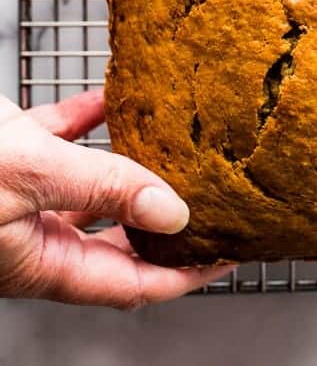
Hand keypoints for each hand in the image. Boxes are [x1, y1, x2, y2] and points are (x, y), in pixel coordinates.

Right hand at [0, 90, 231, 307]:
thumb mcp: (32, 175)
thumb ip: (100, 187)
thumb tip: (170, 212)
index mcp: (39, 262)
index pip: (130, 283)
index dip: (184, 274)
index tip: (226, 254)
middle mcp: (32, 236)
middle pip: (114, 238)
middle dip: (165, 220)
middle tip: (211, 199)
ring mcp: (20, 196)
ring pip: (88, 188)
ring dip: (128, 166)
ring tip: (171, 147)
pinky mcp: (7, 153)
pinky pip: (59, 143)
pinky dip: (88, 123)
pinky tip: (111, 101)